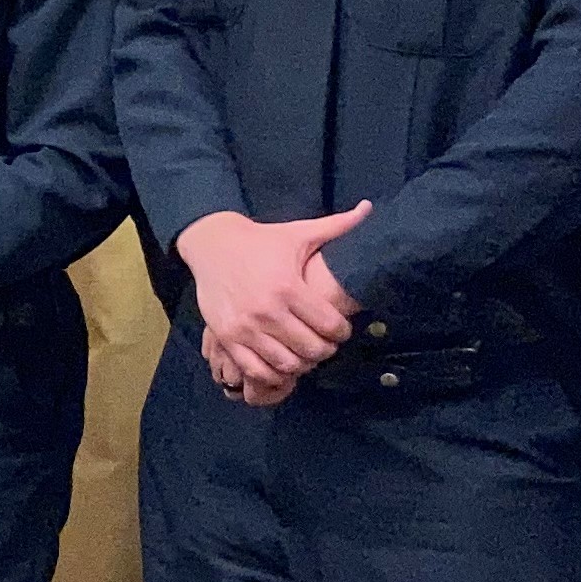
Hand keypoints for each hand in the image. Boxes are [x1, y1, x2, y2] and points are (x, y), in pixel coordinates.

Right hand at [176, 203, 372, 405]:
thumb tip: (368, 208)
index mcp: (288, 286)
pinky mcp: (226, 336)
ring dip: (300, 364)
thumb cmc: (261, 240)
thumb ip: (337, 226)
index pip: (329, 326)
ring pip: (285, 364)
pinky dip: (272, 373)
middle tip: (325, 343)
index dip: (342, 332)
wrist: (212, 244)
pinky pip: (255, 369)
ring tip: (303, 353)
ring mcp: (245, 327)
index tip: (340, 329)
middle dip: (324, 350)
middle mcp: (266, 310)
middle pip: (310, 349)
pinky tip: (279, 362)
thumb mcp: (298, 233)